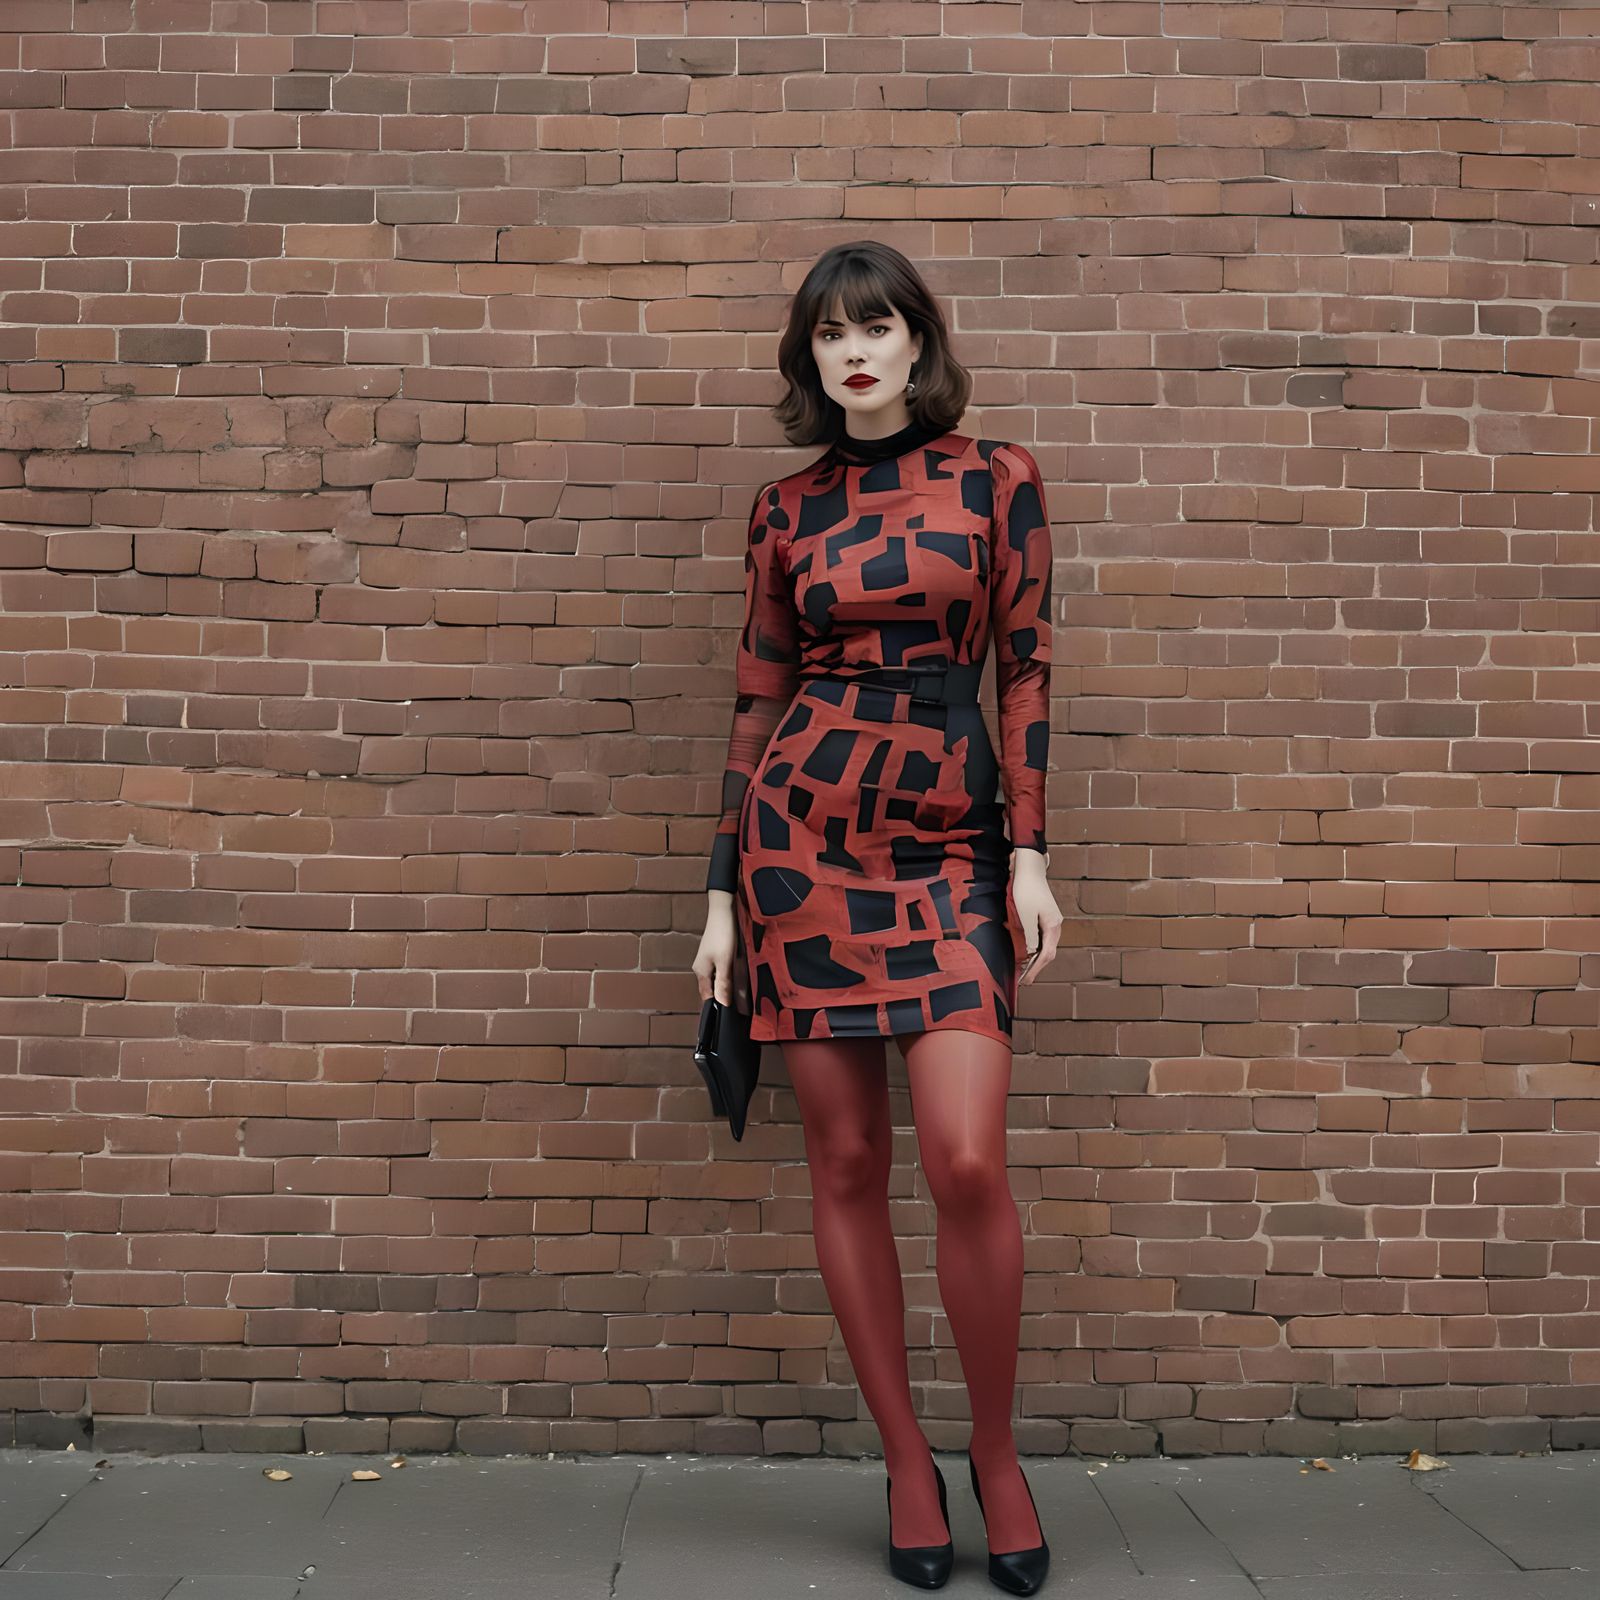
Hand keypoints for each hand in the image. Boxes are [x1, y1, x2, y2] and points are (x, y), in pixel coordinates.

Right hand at [693, 900, 745, 1008]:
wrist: (724, 910)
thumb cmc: (722, 934)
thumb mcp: (725, 961)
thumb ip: (723, 983)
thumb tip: (722, 1004)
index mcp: (701, 972)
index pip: (707, 996)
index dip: (718, 1005)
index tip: (732, 1012)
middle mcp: (702, 967)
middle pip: (712, 988)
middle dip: (725, 996)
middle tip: (742, 1003)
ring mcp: (709, 959)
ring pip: (718, 979)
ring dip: (728, 984)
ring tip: (743, 990)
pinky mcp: (716, 953)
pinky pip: (722, 969)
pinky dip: (730, 974)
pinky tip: (740, 973)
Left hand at [1010, 849, 1060, 984]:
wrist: (1029, 869)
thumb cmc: (1026, 890)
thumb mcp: (1025, 915)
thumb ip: (1030, 935)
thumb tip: (1033, 953)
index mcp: (1053, 926)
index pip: (1047, 954)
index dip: (1036, 969)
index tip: (1026, 979)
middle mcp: (1056, 925)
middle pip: (1048, 952)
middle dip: (1037, 967)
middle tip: (1024, 979)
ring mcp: (1051, 921)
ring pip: (1045, 945)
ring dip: (1035, 958)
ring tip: (1023, 969)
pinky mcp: (1044, 917)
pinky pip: (1041, 937)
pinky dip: (1034, 947)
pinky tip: (1025, 951)